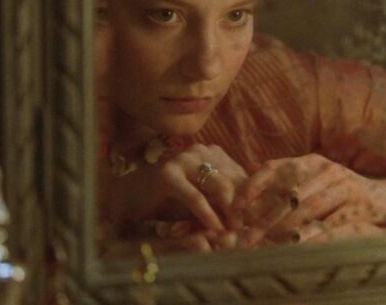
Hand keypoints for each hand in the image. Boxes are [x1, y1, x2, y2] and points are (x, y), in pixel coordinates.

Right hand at [111, 144, 246, 232]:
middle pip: (234, 180)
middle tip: (246, 231)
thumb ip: (223, 207)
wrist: (129, 199)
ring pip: (219, 187)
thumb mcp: (202, 204)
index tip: (256, 223)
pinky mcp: (168, 173)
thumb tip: (250, 222)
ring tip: (232, 234)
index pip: (240, 176)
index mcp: (211, 153)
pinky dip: (207, 215)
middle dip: (241, 209)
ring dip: (228, 213)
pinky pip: (195, 197)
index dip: (249, 201)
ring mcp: (183, 158)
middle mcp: (200, 151)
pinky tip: (215, 230)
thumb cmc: (168, 203)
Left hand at [234, 153, 385, 246]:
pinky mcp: (359, 205)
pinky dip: (312, 235)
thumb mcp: (315, 178)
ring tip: (269, 242)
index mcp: (312, 161)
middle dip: (265, 216)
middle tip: (247, 235)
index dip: (253, 186)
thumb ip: (287, 175)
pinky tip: (297, 246)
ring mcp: (344, 186)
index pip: (275, 168)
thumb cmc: (344, 192)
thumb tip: (251, 166)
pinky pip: (331, 223)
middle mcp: (327, 169)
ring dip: (286, 227)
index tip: (235, 207)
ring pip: (308, 207)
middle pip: (288, 193)